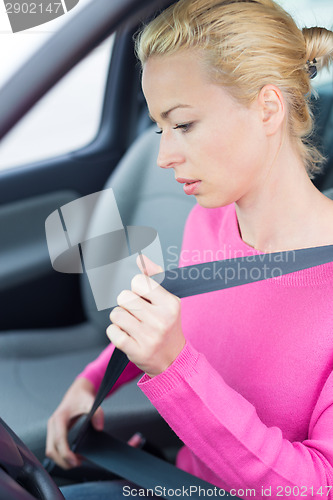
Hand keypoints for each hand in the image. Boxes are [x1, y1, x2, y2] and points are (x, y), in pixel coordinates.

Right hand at [46, 377, 103, 468]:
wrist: (76, 392)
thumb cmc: (82, 398)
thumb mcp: (91, 403)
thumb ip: (97, 413)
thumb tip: (99, 428)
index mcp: (59, 418)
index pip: (59, 440)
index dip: (66, 454)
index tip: (75, 461)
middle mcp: (52, 424)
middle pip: (51, 449)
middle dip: (63, 461)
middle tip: (78, 464)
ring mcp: (52, 429)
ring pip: (50, 450)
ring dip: (61, 460)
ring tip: (76, 462)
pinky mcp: (54, 432)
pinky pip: (53, 447)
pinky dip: (60, 455)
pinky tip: (72, 456)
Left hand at [107, 255, 185, 377]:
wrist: (173, 359)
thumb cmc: (167, 325)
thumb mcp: (167, 301)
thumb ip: (154, 278)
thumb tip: (141, 259)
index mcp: (170, 304)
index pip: (138, 281)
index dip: (137, 289)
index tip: (143, 298)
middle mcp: (160, 320)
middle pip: (124, 297)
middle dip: (127, 304)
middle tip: (137, 313)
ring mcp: (148, 337)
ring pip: (116, 313)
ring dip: (120, 318)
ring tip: (132, 324)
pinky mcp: (136, 350)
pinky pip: (112, 331)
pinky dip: (115, 332)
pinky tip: (127, 335)